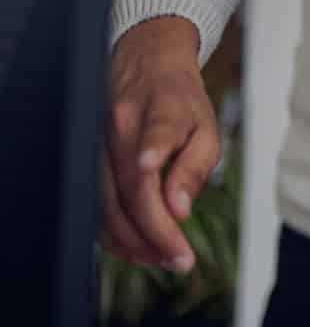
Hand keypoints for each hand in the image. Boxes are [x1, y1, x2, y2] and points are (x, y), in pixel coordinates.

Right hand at [102, 16, 215, 271]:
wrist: (145, 64)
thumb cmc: (181, 100)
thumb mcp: (206, 126)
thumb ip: (195, 166)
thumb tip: (179, 209)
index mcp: (153, 114)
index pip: (152, 154)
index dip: (154, 180)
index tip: (165, 212)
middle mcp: (116, 129)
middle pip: (128, 193)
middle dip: (153, 236)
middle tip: (180, 261)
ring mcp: (95, 145)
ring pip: (104, 205)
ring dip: (132, 241)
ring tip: (163, 260)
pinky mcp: (86, 159)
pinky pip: (95, 204)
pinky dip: (114, 231)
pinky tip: (137, 247)